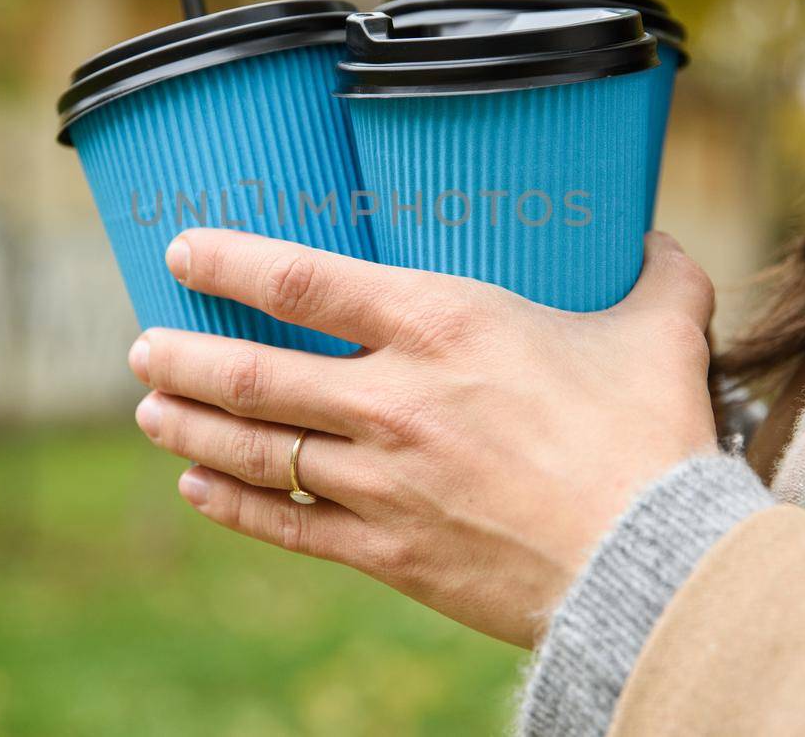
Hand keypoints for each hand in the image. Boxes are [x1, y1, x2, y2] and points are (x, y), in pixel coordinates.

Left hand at [128, 229, 716, 647]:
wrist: (650, 565)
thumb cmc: (652, 437)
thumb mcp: (660, 331)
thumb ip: (655, 276)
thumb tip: (660, 239)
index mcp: (443, 325)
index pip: (302, 279)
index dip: (229, 260)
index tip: (182, 250)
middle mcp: (392, 398)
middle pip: (252, 371)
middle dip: (183, 354)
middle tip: (144, 344)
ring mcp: (380, 480)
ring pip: (254, 447)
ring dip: (190, 424)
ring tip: (149, 408)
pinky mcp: (387, 551)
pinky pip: (284, 525)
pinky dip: (230, 503)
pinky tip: (196, 487)